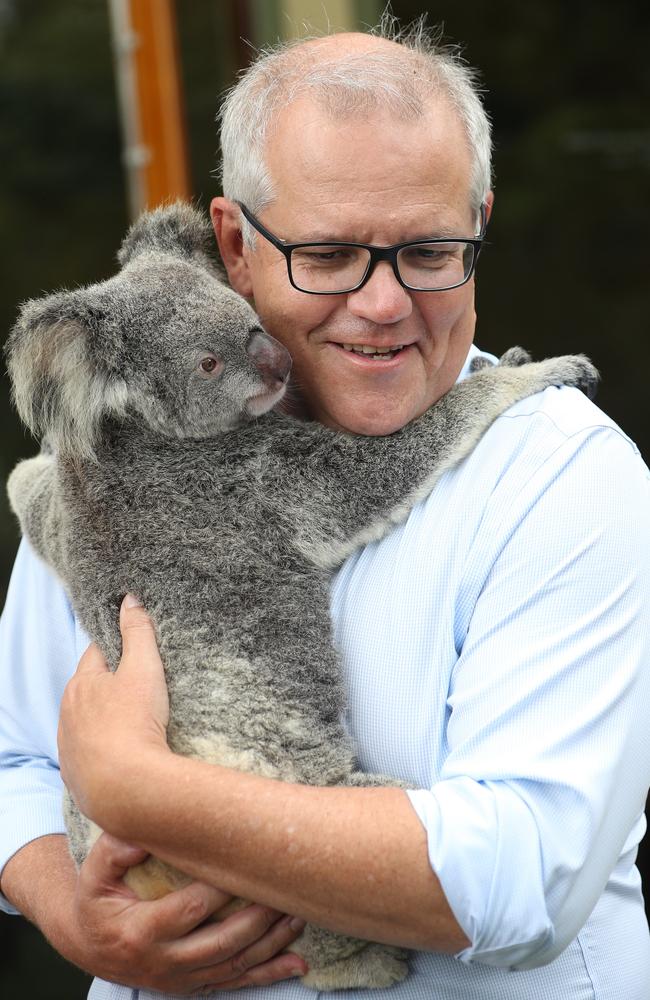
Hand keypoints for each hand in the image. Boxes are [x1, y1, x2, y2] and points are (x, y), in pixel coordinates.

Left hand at [58, 594, 170, 822]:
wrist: (127, 788)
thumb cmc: (135, 723)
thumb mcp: (144, 668)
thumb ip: (138, 632)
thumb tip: (130, 600)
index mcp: (80, 684)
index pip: (97, 653)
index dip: (118, 648)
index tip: (136, 651)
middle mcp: (67, 714)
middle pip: (91, 690)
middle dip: (112, 686)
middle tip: (143, 688)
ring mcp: (70, 748)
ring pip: (88, 724)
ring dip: (107, 720)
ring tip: (137, 723)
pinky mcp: (77, 777)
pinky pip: (91, 756)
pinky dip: (105, 751)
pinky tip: (126, 754)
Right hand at [72, 833, 307, 991]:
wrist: (90, 947)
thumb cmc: (96, 901)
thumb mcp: (94, 873)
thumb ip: (115, 851)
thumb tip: (142, 834)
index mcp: (141, 932)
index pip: (189, 910)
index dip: (219, 889)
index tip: (245, 863)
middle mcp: (164, 961)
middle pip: (221, 943)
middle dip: (257, 918)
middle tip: (284, 891)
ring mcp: (181, 978)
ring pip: (234, 965)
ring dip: (270, 944)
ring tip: (298, 916)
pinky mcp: (194, 985)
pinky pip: (235, 982)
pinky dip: (268, 974)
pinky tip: (297, 965)